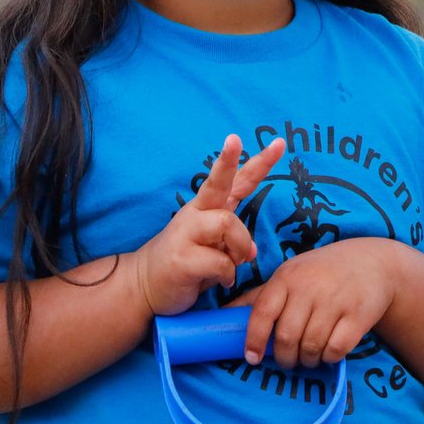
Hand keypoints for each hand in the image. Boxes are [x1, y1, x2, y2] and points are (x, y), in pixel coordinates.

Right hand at [133, 134, 284, 315]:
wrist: (145, 284)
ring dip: (239, 249)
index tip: (279, 143)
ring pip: (228, 224)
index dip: (258, 162)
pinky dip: (227, 275)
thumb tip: (252, 251)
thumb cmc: (186, 262)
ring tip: (230, 266)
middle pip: (217, 182)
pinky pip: (220, 261)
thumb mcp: (214, 246)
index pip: (236, 180)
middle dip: (227, 160)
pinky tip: (219, 281)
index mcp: (208, 207)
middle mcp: (196, 213)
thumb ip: (236, 241)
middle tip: (233, 139)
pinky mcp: (181, 257)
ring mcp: (185, 232)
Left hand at [231, 237, 399, 368]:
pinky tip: (328, 352)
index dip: (254, 339)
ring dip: (307, 360)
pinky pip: (336, 349)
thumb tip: (223, 315)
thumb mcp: (289, 274)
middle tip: (287, 360)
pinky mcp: (358, 315)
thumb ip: (260, 296)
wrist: (372, 262)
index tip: (252, 358)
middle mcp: (309, 288)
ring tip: (308, 357)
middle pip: (287, 337)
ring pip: (311, 347)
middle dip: (284, 357)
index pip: (262, 312)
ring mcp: (335, 301)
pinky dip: (329, 358)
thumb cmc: (321, 271)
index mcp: (286, 278)